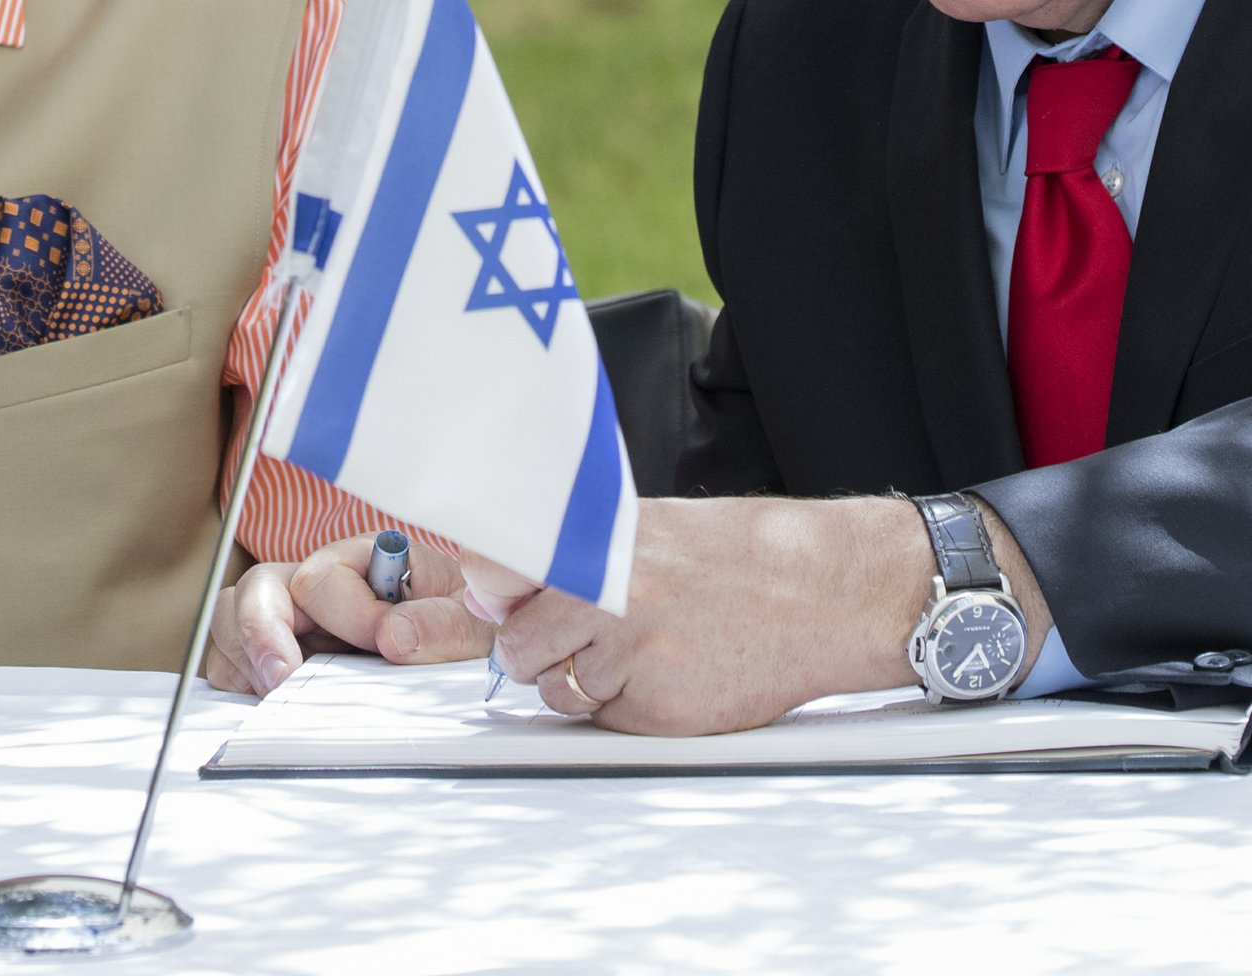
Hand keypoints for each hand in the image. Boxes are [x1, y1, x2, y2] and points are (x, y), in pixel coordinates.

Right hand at [201, 532, 497, 695]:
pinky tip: (268, 704)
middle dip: (261, 634)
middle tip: (282, 682)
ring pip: (232, 618)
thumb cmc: (469, 628)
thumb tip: (392, 637)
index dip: (345, 614)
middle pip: (259, 588)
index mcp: (365, 560)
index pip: (322, 576)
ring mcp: (294, 620)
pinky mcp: (279, 655)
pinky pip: (231, 659)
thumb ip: (442, 625)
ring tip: (275, 697)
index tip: (380, 646)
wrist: (469, 652)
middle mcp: (322, 584)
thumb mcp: (475, 624)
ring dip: (244, 659)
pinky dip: (237, 681)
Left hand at [491, 494, 1047, 735]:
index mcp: (594, 540)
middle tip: (598, 632)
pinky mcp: (655, 703)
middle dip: (542, 651)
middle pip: (516, 647)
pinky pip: (603, 719)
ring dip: (586, 680)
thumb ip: (563, 558)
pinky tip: (672, 673)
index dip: (471, 601)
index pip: (492, 573)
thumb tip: (481, 588)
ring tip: (649, 647)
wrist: (820, 591)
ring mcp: (629, 649)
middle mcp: (603, 589)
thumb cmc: (732, 559)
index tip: (430, 618)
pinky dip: (626, 707)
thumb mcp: (642, 533)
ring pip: (554, 688)